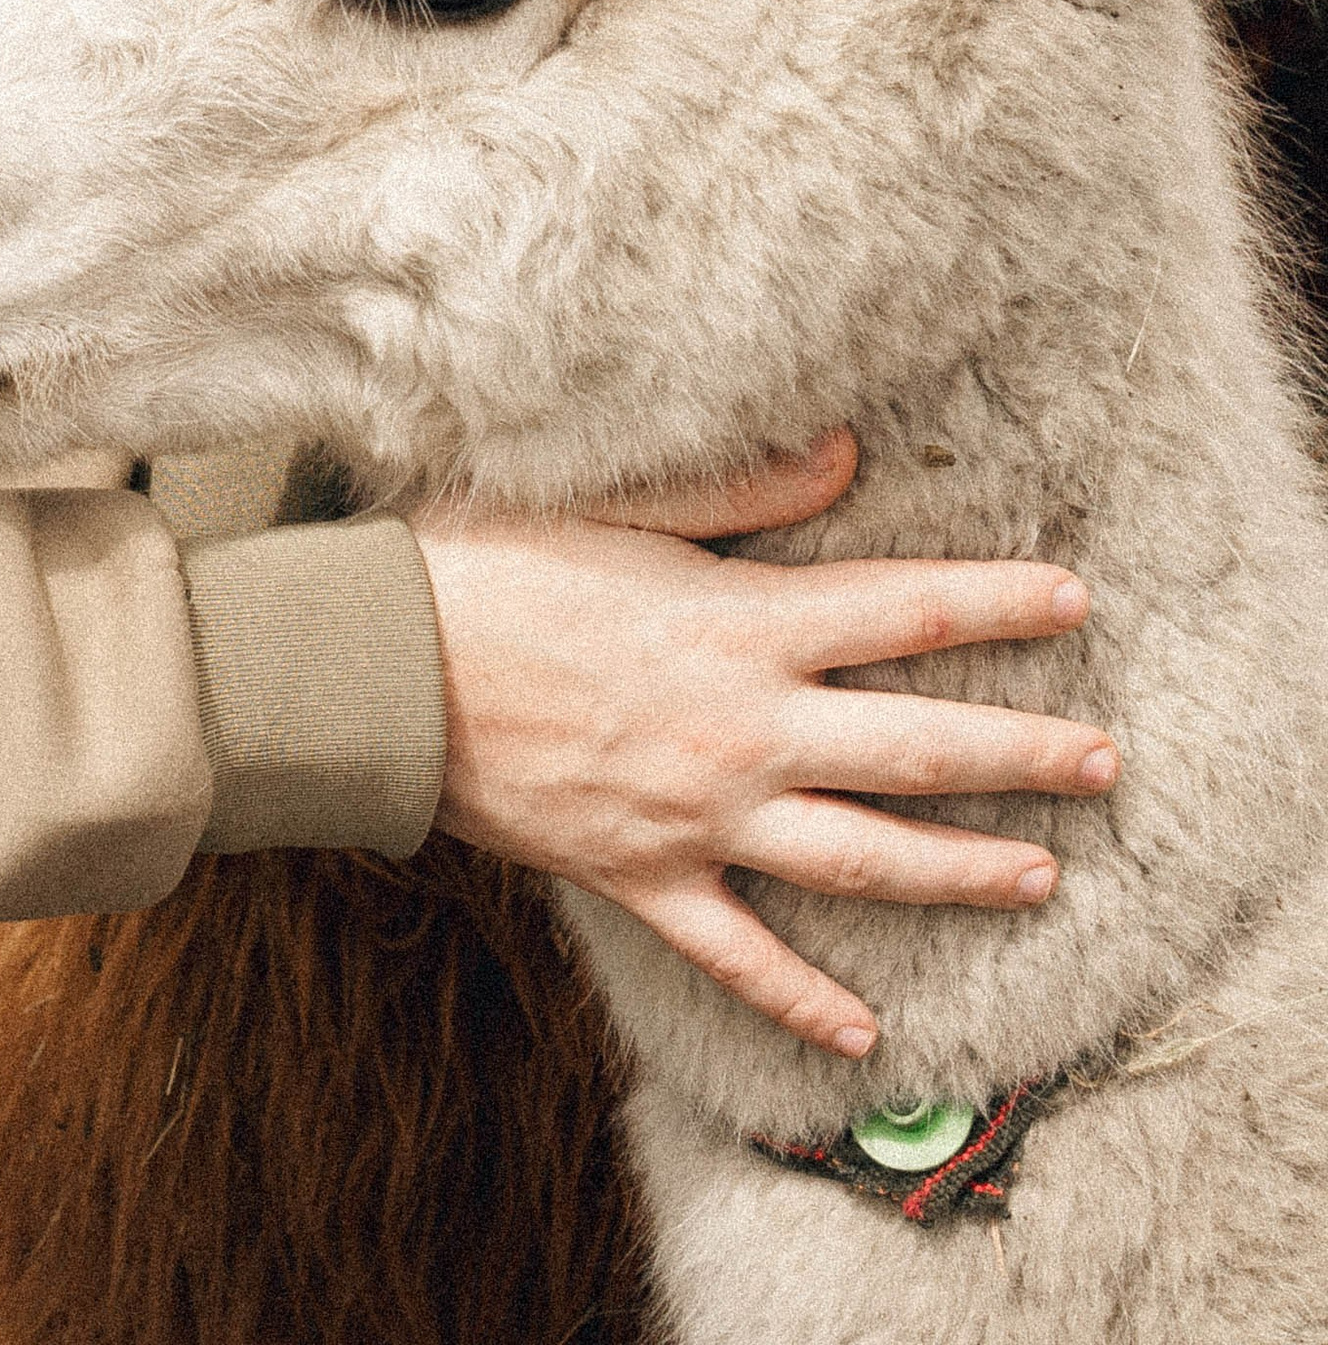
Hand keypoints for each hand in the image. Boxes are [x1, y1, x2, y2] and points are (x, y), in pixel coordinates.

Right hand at [410, 431, 1117, 1059]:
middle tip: (1105, 763)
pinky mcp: (643, 877)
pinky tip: (865, 1033)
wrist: (380, 668)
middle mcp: (743, 730)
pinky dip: (805, 1000)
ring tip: (1040, 877)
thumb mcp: (616, 503)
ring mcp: (699, 817)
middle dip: (1024, 755)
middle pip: (917, 749)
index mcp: (740, 625)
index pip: (904, 612)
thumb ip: (742, 489)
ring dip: (960, 872)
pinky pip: (741, 956)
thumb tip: (846, 452)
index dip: (997, 603)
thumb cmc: (488, 563)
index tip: (1073, 597)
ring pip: (861, 860)